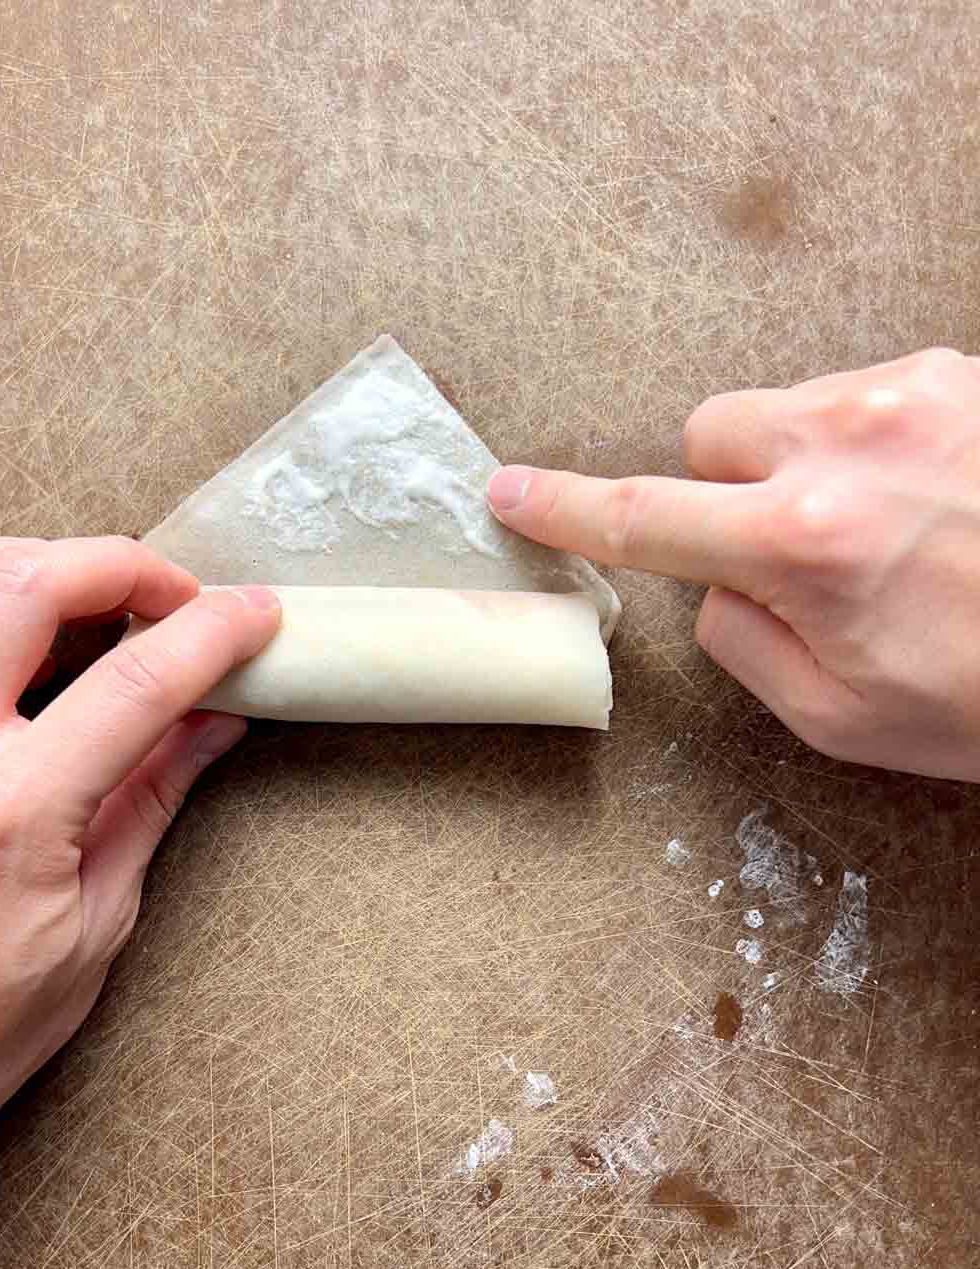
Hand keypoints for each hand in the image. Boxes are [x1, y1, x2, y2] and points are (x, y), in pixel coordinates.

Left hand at [0, 537, 279, 1162]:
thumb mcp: (96, 924)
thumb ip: (152, 800)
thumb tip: (213, 722)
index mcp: (5, 814)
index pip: (134, 683)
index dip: (211, 633)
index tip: (253, 613)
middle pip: (28, 585)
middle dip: (122, 566)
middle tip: (173, 596)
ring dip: (31, 559)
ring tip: (87, 594)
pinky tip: (3, 622)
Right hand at [488, 346, 979, 781]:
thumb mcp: (843, 718)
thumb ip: (746, 646)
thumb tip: (715, 586)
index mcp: (807, 543)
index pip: (646, 517)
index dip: (566, 509)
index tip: (513, 492)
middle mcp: (851, 444)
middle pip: (711, 432)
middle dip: (723, 489)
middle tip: (785, 553)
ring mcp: (914, 392)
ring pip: (789, 409)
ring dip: (802, 465)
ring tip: (885, 531)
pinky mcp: (961, 371)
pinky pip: (866, 396)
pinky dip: (870, 445)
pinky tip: (931, 499)